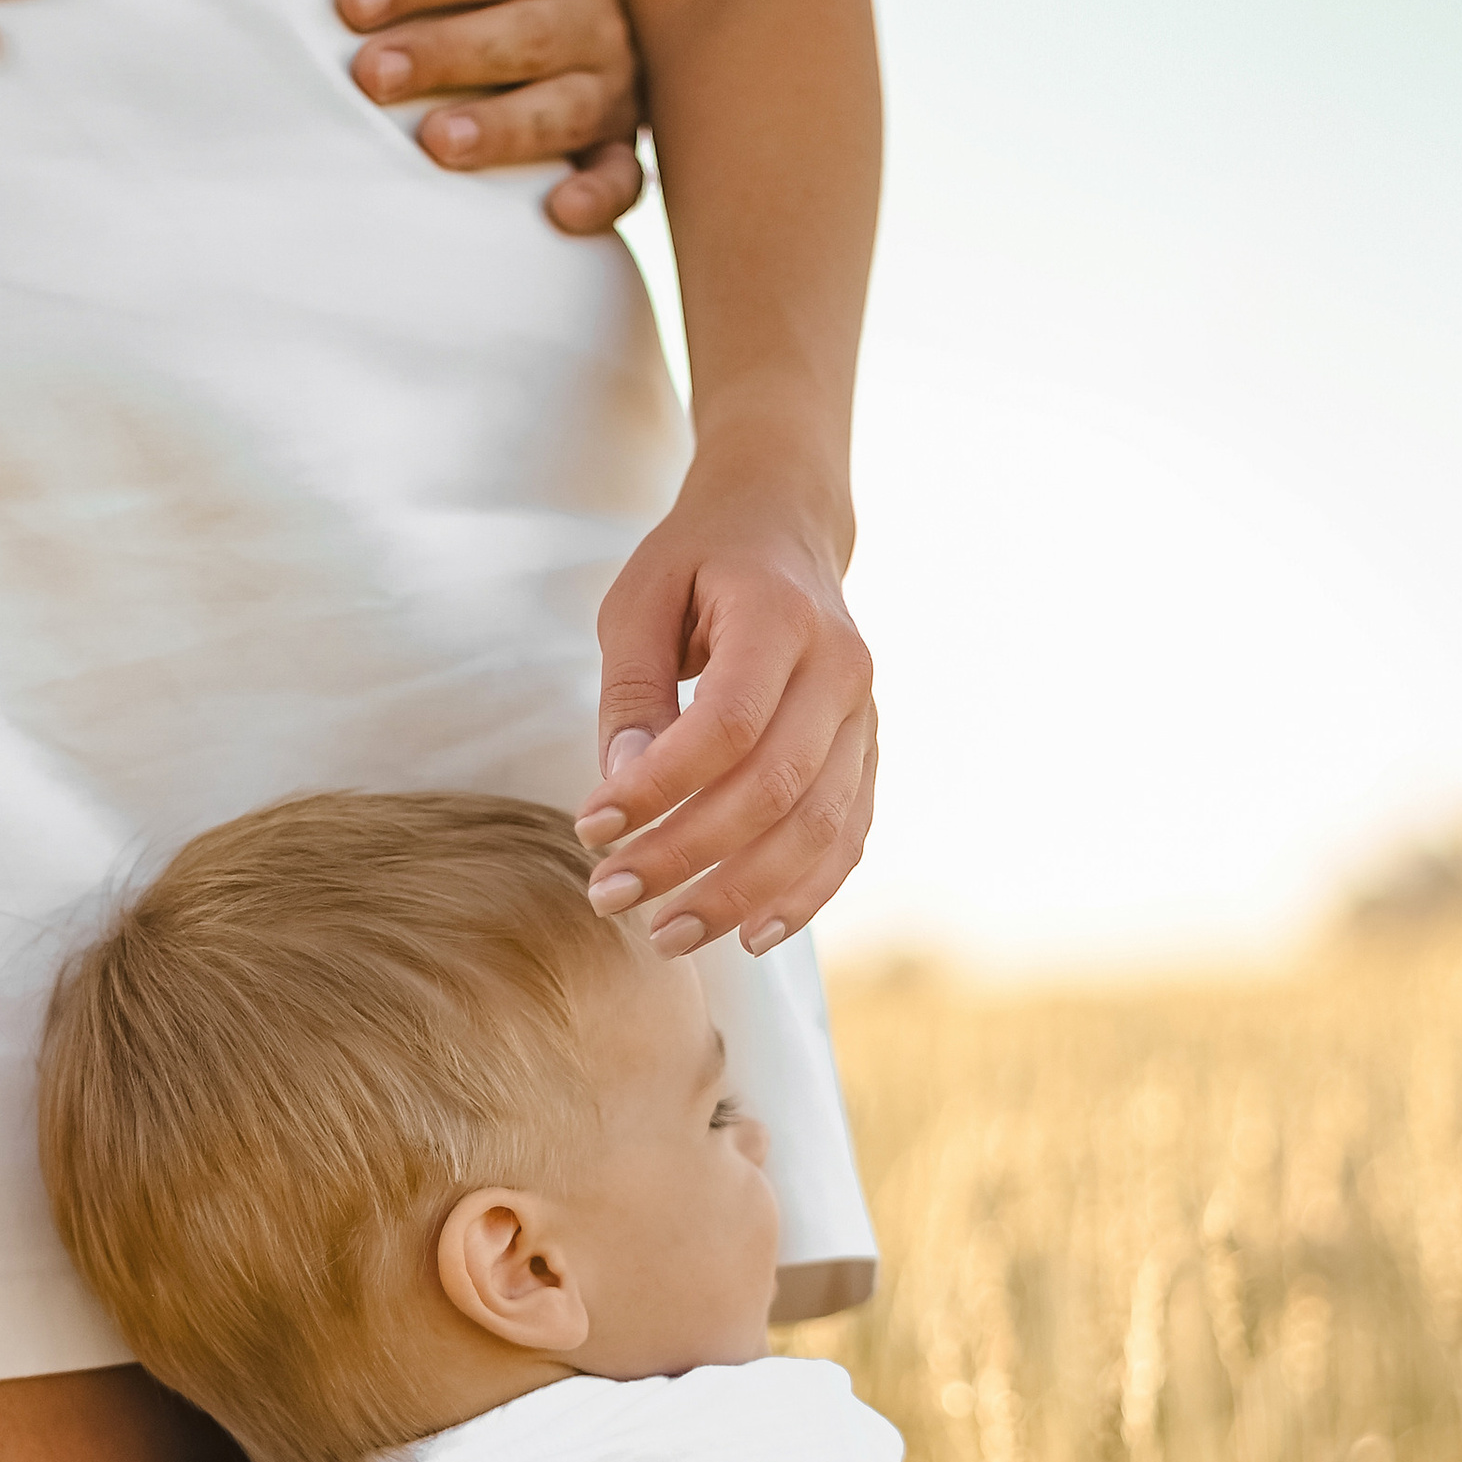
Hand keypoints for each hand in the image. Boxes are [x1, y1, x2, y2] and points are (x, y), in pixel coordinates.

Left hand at [336, 0, 643, 236]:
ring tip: (437, 144)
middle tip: (370, 75)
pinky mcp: (620, 142)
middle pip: (516, 36)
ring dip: (502, 129)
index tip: (351, 2)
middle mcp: (592, 17)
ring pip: (561, 110)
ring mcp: (609, 85)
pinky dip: (597, 196)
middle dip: (444, 55)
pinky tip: (557, 213)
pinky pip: (623, 176)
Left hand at [577, 457, 877, 955]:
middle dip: (687, 856)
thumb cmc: (699, 562)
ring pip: (818, 827)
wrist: (788, 527)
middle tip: (609, 897)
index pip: (727, 725)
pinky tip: (749, 934)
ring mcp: (867, 716)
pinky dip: (804, 894)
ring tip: (666, 934)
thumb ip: (631, 689)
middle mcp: (842, 668)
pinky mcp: (870, 755)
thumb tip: (622, 787)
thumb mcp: (638, 599)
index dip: (660, 789)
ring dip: (741, 894)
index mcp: (782, 615)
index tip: (590, 829)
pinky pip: (848, 839)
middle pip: (774, 788)